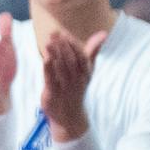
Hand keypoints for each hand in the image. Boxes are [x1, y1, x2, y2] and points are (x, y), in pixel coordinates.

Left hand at [40, 28, 107, 142]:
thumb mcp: (86, 70)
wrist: (69, 116)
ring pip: (61, 69)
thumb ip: (92, 51)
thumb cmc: (77, 87)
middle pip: (71, 61)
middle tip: (54, 33)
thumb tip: (104, 33)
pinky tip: (45, 58)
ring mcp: (65, 88)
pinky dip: (49, 69)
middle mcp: (77, 80)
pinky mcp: (53, 95)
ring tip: (48, 42)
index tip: (63, 33)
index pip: (81, 56)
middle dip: (63, 46)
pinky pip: (51, 80)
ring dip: (55, 55)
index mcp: (85, 73)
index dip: (73, 44)